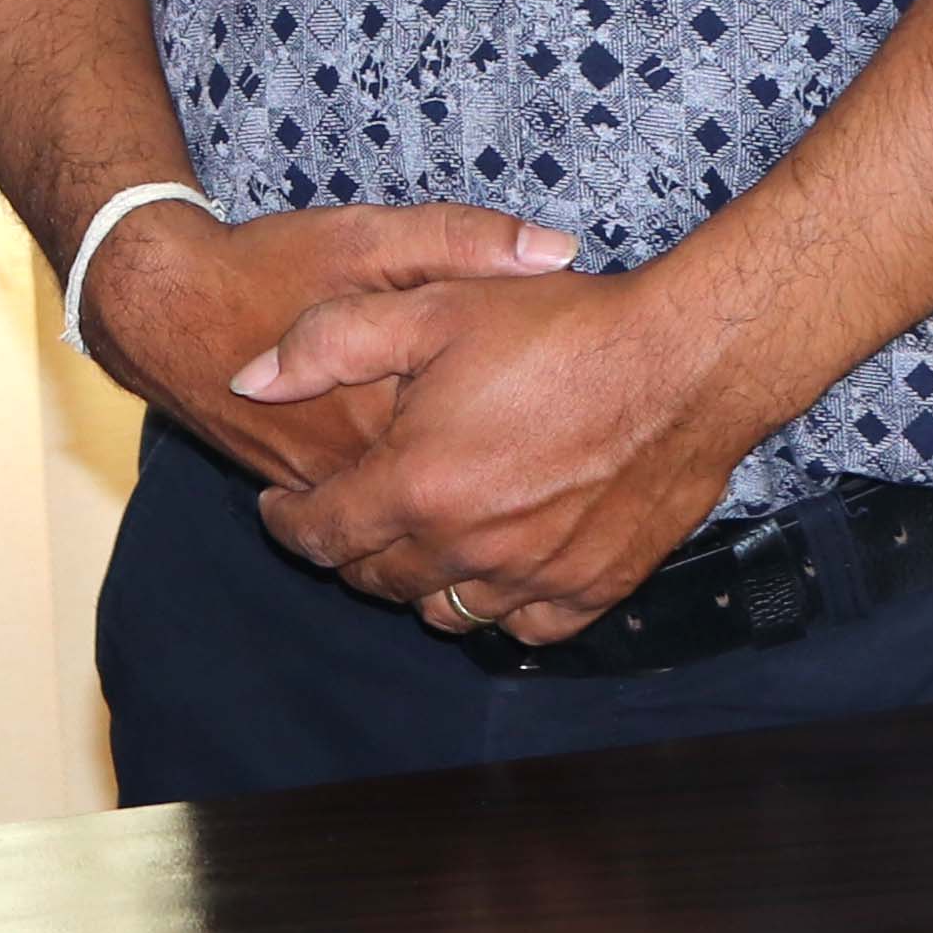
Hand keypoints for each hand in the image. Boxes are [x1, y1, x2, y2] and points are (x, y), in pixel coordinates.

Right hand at [79, 198, 573, 491]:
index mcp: (391, 405)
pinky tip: (436, 466)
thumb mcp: (372, 237)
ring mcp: (325, 484)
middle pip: (456, 497)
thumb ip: (463, 242)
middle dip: (503, 479)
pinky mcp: (300, 486)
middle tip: (544, 440)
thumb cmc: (271, 265)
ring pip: (409, 521)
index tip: (566, 391)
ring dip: (455, 502)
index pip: (492, 442)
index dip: (540, 422)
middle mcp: (358, 463)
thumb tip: (560, 251)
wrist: (164, 307)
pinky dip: (406, 502)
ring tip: (500, 462)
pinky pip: (369, 516)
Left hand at [244, 265, 760, 641]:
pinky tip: (492, 566)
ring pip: (446, 611)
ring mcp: (534, 577)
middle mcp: (469, 548)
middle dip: (348, 551)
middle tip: (349, 514)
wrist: (682, 363)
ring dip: (418, 581)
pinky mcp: (592, 589)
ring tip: (417, 536)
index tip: (283, 505)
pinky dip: (496, 605)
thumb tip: (250, 381)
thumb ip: (326, 343)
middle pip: (378, 579)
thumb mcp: (429, 305)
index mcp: (418, 485)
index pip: (321, 534)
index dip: (288, 521)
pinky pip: (523, 627)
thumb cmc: (556, 327)